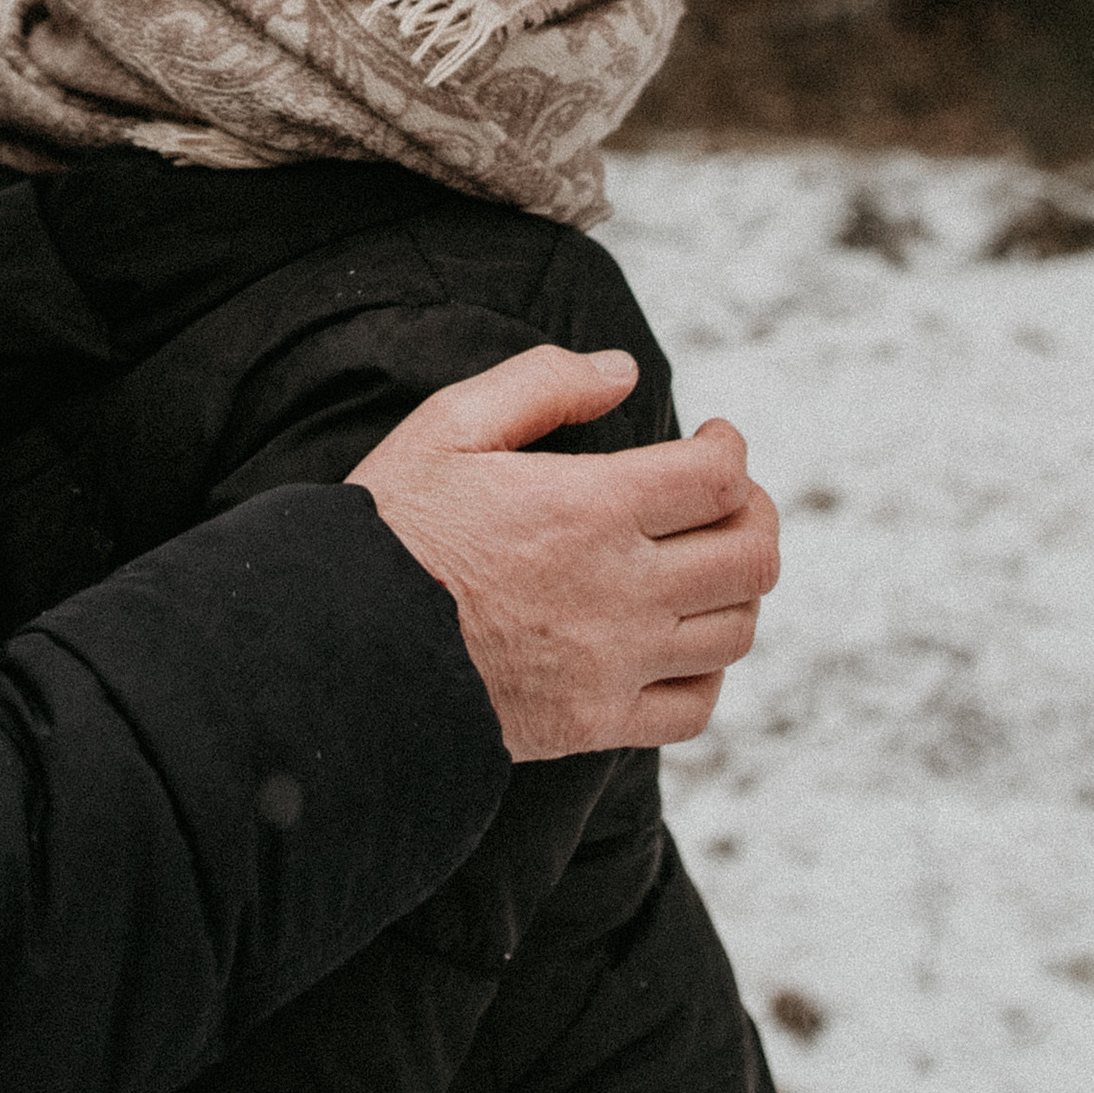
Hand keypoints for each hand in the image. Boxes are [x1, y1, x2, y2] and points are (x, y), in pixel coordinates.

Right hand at [350, 350, 778, 761]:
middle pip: (751, 556)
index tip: (714, 440)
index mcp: (590, 508)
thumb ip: (542, 384)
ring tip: (705, 563)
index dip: (732, 451)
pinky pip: (696, 706)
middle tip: (728, 499)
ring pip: (736, 630)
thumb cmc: (390, 530)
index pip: (719, 479)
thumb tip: (623, 370)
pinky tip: (681, 642)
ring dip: (738, 589)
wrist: (339, 649)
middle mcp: (621, 588)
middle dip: (754, 514)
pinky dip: (709, 672)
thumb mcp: (448, 426)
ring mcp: (615, 663)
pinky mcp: (597, 722)